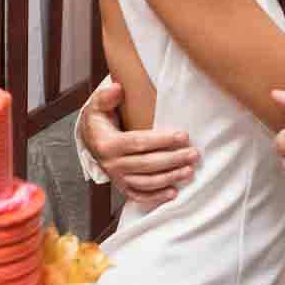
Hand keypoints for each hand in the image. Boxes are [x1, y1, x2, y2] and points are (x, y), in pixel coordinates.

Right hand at [78, 79, 199, 207]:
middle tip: (194, 154)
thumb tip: (117, 88)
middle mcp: (112, 164)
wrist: (90, 141)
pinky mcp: (122, 187)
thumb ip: (106, 96)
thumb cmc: (99, 122)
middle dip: (173, 160)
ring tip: (189, 171)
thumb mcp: (97, 106)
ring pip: (146, 182)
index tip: (184, 135)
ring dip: (170, 178)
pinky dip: (156, 197)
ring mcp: (117, 178)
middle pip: (147, 164)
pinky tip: (174, 193)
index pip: (139, 142)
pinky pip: (139, 196)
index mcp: (108, 144)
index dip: (162, 140)